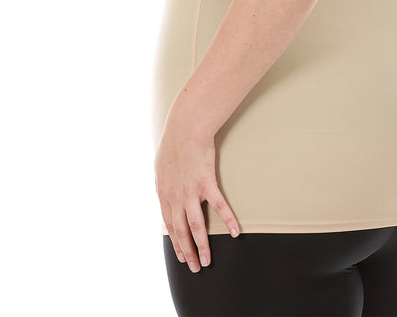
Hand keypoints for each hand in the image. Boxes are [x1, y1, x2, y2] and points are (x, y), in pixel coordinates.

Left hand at [154, 106, 240, 272]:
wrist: (185, 129)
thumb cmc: (174, 143)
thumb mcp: (161, 166)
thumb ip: (164, 181)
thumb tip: (166, 189)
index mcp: (164, 193)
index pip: (169, 224)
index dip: (176, 242)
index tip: (181, 256)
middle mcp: (175, 196)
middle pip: (181, 231)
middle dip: (187, 252)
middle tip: (194, 267)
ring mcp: (191, 191)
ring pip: (196, 226)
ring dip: (202, 246)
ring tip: (207, 261)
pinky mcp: (207, 183)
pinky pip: (219, 206)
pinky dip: (228, 220)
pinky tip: (235, 231)